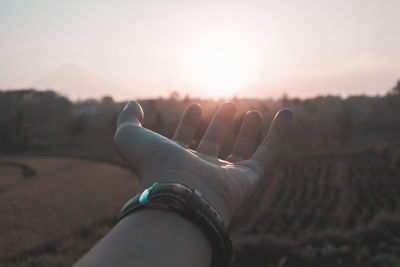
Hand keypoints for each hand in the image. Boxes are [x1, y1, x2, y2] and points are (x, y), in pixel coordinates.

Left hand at [114, 101, 292, 224]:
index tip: (194, 106)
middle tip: (227, 105)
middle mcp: (201, 169)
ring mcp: (225, 175)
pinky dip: (278, 134)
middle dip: (219, 124)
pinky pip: (267, 153)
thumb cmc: (153, 167)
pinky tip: (285, 114)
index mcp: (176, 161)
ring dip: (247, 130)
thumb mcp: (130, 138)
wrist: (180, 194)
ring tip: (251, 110)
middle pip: (213, 144)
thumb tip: (132, 104)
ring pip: (241, 150)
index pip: (184, 139)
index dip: (189, 123)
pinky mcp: (248, 179)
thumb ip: (128, 121)